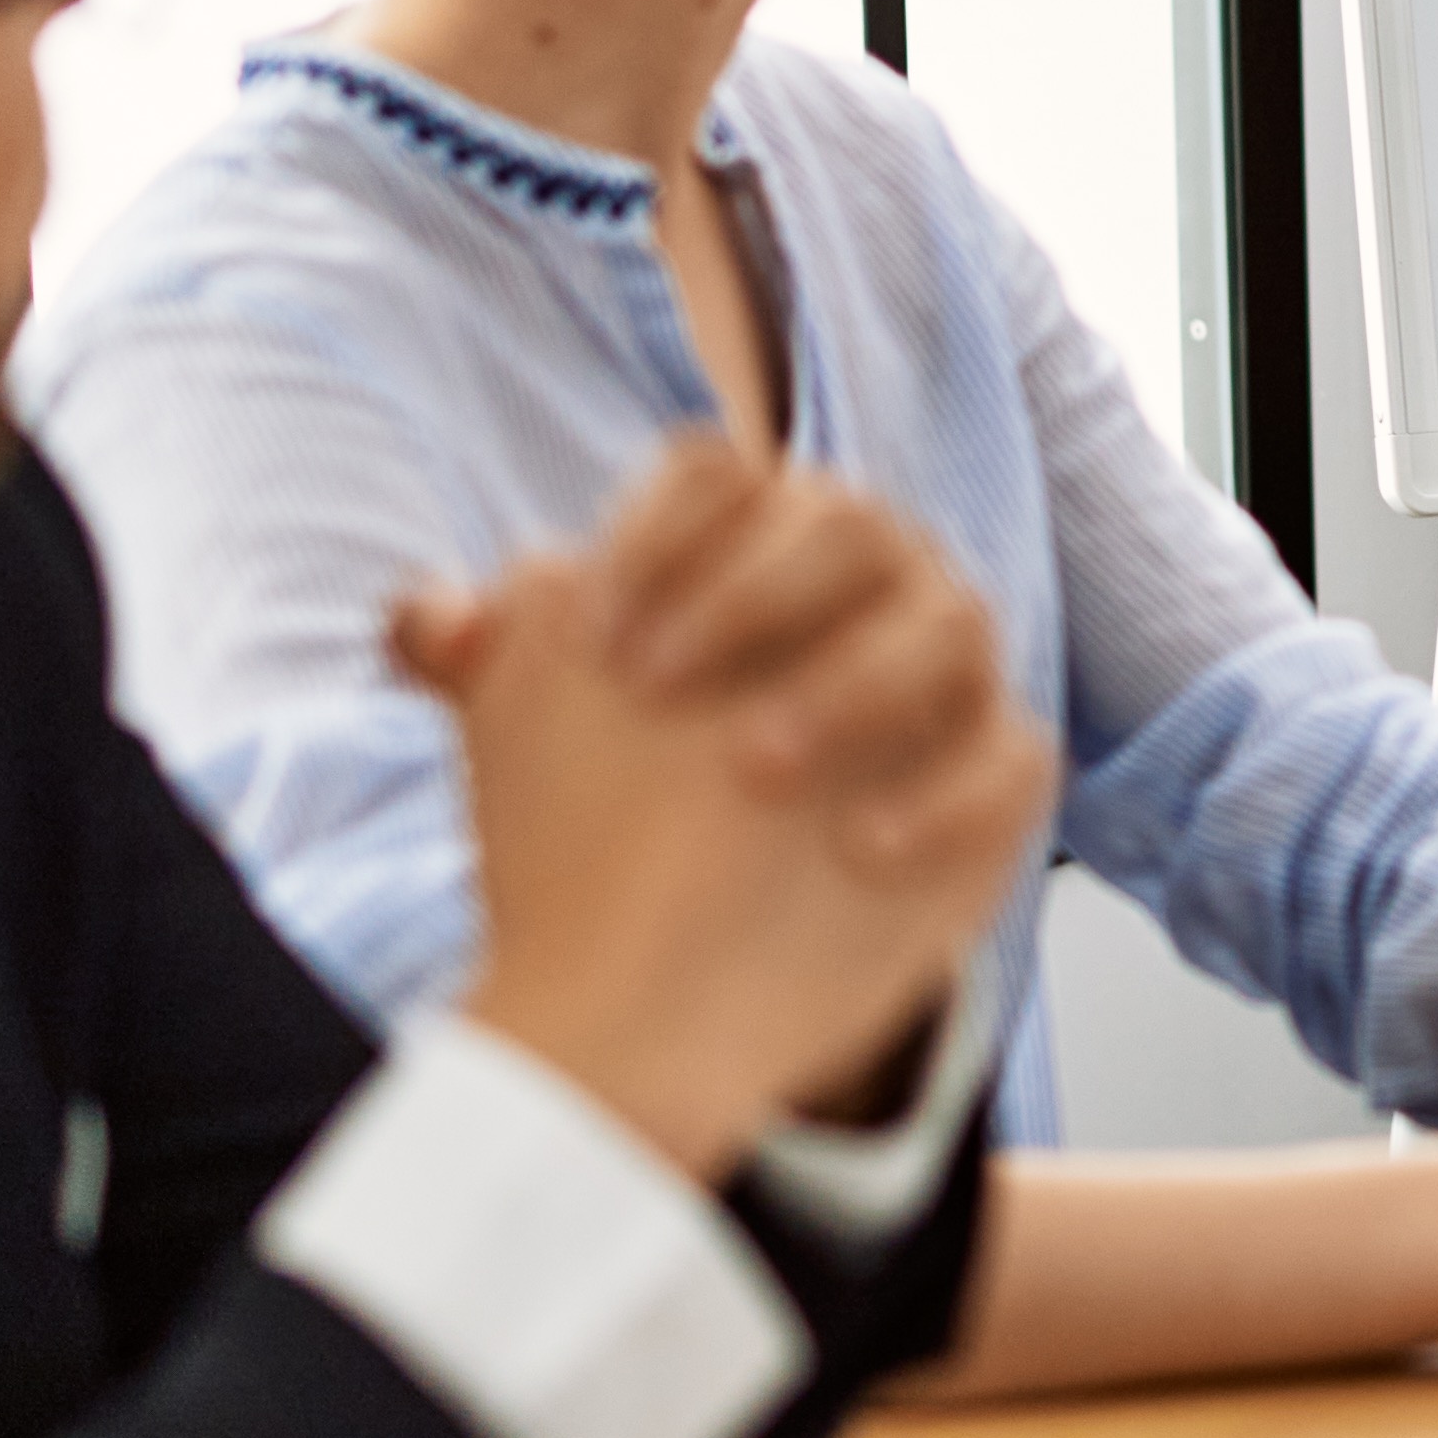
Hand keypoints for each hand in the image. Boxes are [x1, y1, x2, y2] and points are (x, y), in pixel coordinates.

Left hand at [405, 437, 1042, 1179]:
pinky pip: (1013, 756)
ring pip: (953, 621)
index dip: (658, 536)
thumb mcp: (534, 732)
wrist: (692, 962)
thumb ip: (483, 659)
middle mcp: (863, 588)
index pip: (721, 476)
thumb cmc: (618, 806)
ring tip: (752, 773)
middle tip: (656, 692)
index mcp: (746, 543)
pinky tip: (859, 849)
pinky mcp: (995, 784)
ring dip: (852, 685)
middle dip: (751, 595)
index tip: (593, 641)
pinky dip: (944, 793)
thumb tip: (425, 621)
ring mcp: (941, 683)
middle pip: (847, 522)